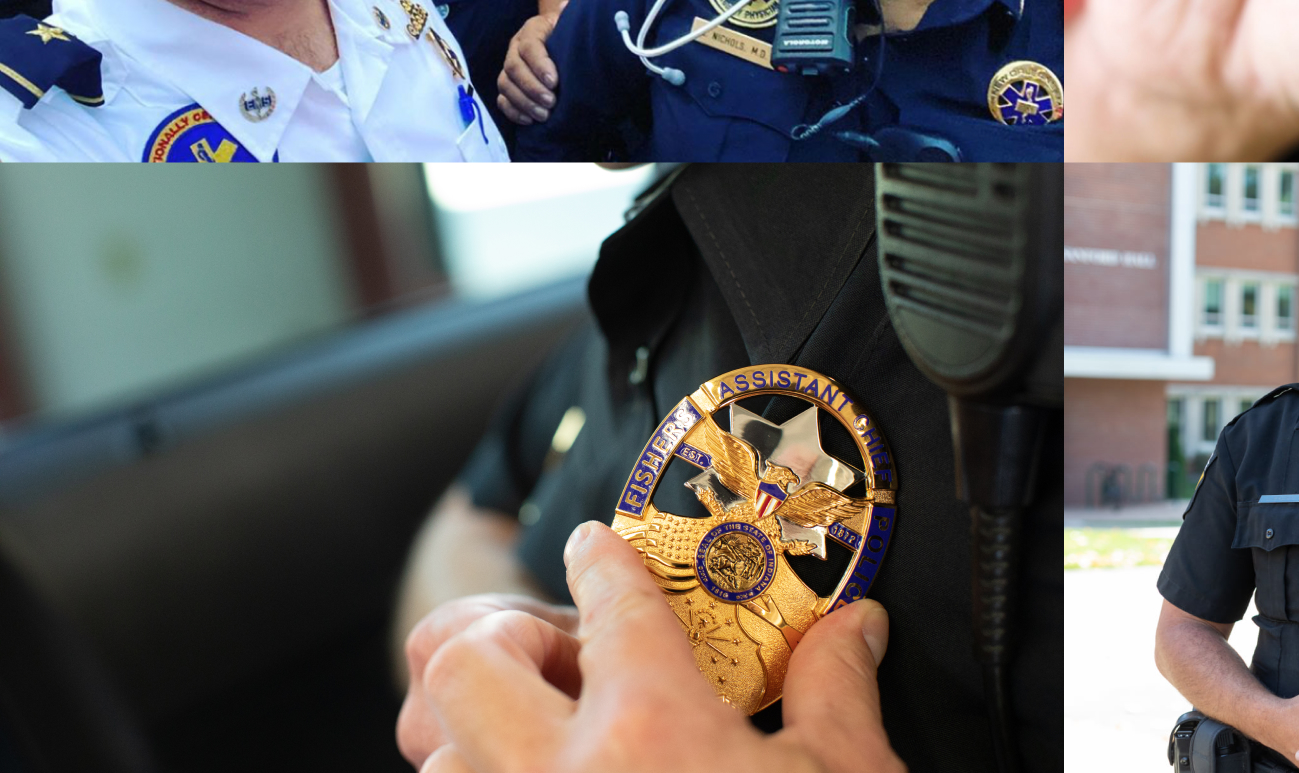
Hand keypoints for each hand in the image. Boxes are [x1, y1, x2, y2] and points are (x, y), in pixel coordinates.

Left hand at [415, 522, 902, 772]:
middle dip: (502, 642)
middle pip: (466, 665)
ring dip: (478, 739)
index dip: (603, 563)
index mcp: (654, 729)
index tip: (595, 551)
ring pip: (436, 761)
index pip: (612, 605)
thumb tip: (857, 629)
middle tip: (562, 661)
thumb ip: (836, 690)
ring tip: (543, 745)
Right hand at [497, 13, 559, 124]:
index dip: (540, 65)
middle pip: (514, 69)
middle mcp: (514, 48)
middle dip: (532, 88)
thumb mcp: (569, 21)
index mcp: (531, 30)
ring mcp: (508, 67)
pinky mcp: (507, 85)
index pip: (529, 47)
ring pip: (505, 86)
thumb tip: (566, 6)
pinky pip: (502, 100)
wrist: (557, 36)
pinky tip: (530, 120)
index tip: (555, 81)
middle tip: (552, 102)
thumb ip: (568, 17)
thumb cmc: (566, 31)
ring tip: (544, 115)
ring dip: (523, 103)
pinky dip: (513, 111)